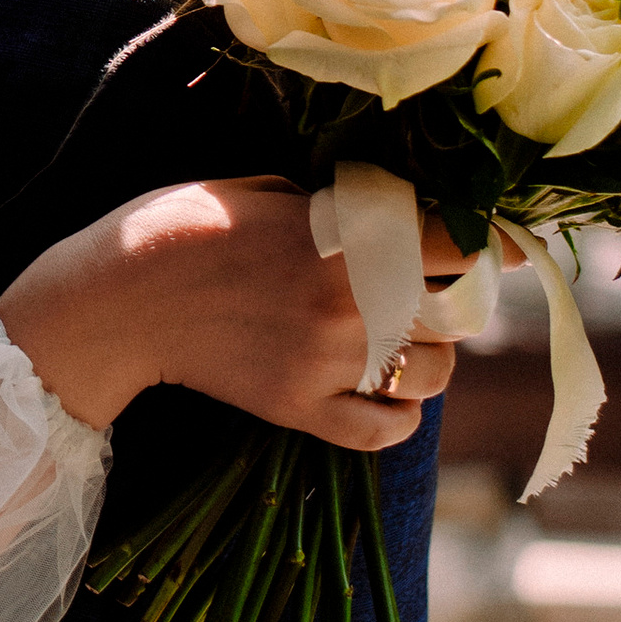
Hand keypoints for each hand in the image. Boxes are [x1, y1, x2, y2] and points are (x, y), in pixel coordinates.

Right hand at [0, 176, 459, 448]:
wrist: (114, 301)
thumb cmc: (179, 226)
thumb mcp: (261, 191)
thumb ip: (331, 206)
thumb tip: (383, 214)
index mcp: (342, 242)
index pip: (456, 242)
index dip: (492, 239)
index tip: (506, 241)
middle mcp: (348, 307)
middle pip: (456, 310)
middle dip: (456, 294)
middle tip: (438, 284)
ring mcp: (327, 366)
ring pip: (434, 373)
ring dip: (433, 354)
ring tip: (408, 338)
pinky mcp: (299, 411)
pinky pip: (386, 430)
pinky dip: (400, 415)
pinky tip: (390, 394)